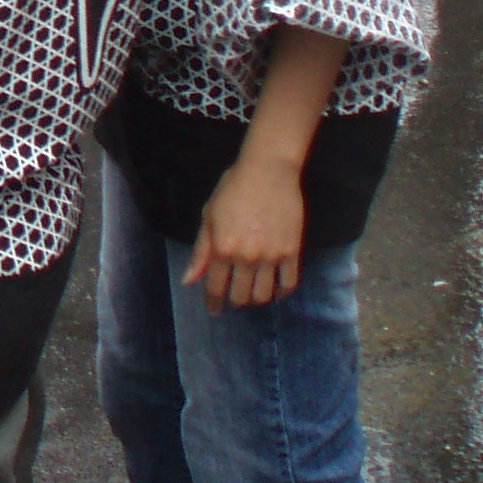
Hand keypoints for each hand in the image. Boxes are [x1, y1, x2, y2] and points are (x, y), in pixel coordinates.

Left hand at [186, 152, 305, 311]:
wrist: (268, 172)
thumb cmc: (233, 190)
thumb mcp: (209, 217)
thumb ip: (200, 252)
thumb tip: (190, 280)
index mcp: (222, 248)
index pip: (216, 288)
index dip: (213, 303)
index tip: (214, 310)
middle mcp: (246, 257)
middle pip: (241, 297)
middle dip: (234, 301)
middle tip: (233, 297)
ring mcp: (271, 256)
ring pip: (264, 296)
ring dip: (257, 299)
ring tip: (253, 293)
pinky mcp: (292, 252)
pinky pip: (289, 284)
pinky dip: (281, 292)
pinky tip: (275, 289)